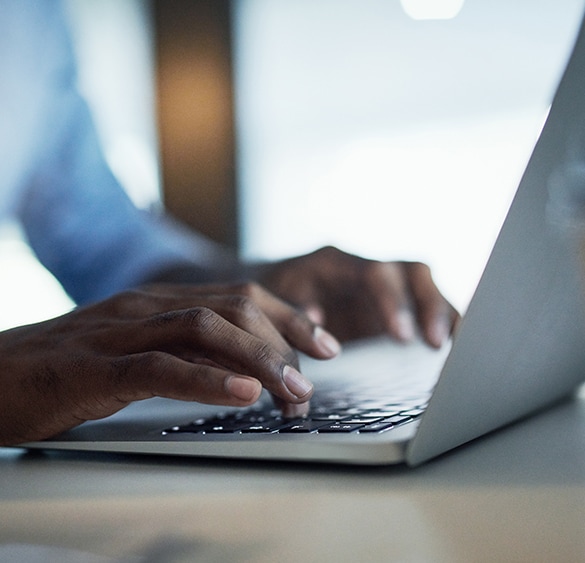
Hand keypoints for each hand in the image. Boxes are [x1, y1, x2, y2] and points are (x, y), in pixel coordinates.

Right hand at [0, 282, 339, 445]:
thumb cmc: (71, 368)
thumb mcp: (140, 352)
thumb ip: (188, 350)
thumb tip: (245, 367)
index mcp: (161, 300)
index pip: (242, 295)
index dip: (290, 317)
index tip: (325, 342)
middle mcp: (147, 305)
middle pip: (236, 307)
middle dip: (285, 341)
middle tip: (314, 377)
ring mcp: (120, 331)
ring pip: (207, 330)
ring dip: (258, 361)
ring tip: (293, 391)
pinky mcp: (94, 366)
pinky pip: (162, 368)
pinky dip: (208, 381)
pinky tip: (243, 396)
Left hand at [258, 246, 459, 346]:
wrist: (271, 286)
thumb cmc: (271, 294)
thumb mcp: (272, 300)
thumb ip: (292, 310)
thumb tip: (318, 321)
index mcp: (336, 264)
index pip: (374, 273)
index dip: (392, 302)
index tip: (401, 336)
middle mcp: (365, 270)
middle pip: (411, 273)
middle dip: (428, 305)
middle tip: (435, 342)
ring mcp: (382, 288)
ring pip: (425, 287)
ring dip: (442, 315)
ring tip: (452, 349)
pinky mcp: (391, 306)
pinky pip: (426, 308)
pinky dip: (443, 322)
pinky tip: (454, 348)